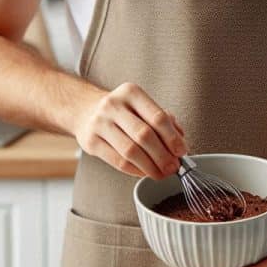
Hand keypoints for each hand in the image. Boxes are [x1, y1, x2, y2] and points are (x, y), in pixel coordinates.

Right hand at [73, 82, 187, 177]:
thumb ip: (164, 121)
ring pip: (131, 151)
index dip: (172, 138)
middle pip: (144, 135)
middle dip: (163, 156)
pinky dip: (135, 171)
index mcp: (131, 93)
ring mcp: (99, 123)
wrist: (85, 110)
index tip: (181, 151)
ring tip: (161, 173)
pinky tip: (145, 172)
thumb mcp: (142, 106)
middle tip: (173, 167)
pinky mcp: (90, 142)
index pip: (157, 117)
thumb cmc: (121, 111)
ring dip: (150, 167)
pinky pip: (118, 161)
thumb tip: (180, 142)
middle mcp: (113, 105)